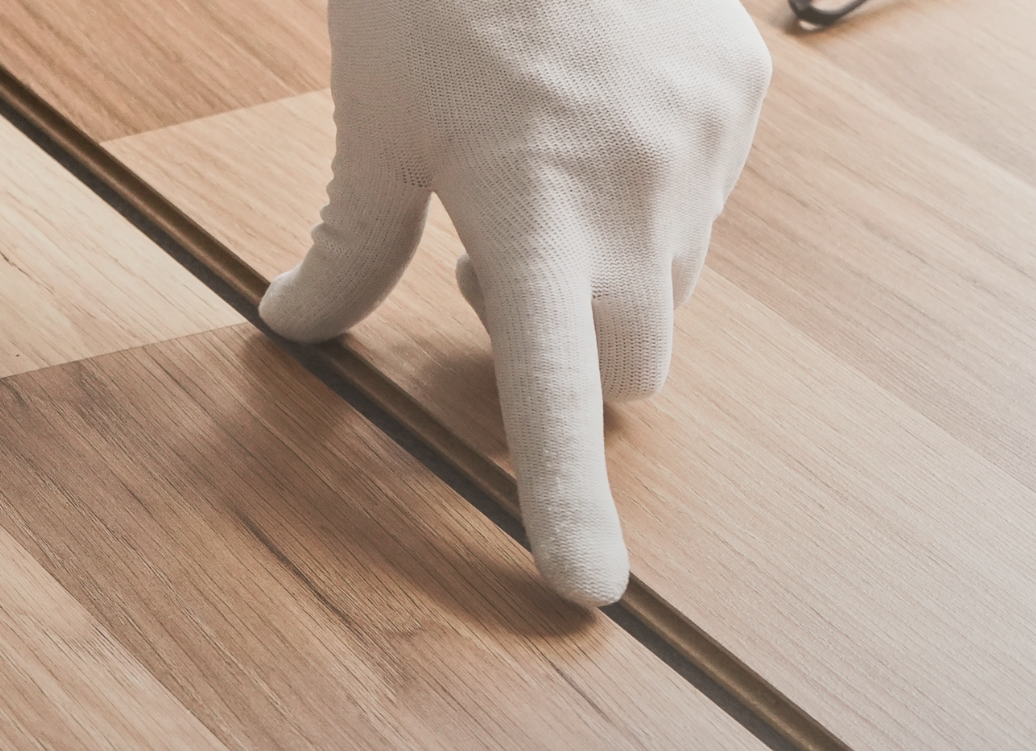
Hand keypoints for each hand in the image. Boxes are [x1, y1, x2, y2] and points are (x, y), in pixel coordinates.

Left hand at [260, 0, 769, 605]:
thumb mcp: (372, 118)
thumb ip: (346, 243)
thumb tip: (294, 327)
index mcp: (530, 206)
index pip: (553, 390)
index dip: (565, 494)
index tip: (585, 582)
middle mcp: (636, 189)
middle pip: (629, 365)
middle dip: (569, 355)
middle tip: (486, 274)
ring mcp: (703, 141)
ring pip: (669, 282)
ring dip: (609, 274)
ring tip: (536, 175)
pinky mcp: (741, 92)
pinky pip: (704, 198)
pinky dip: (650, 196)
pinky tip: (592, 118)